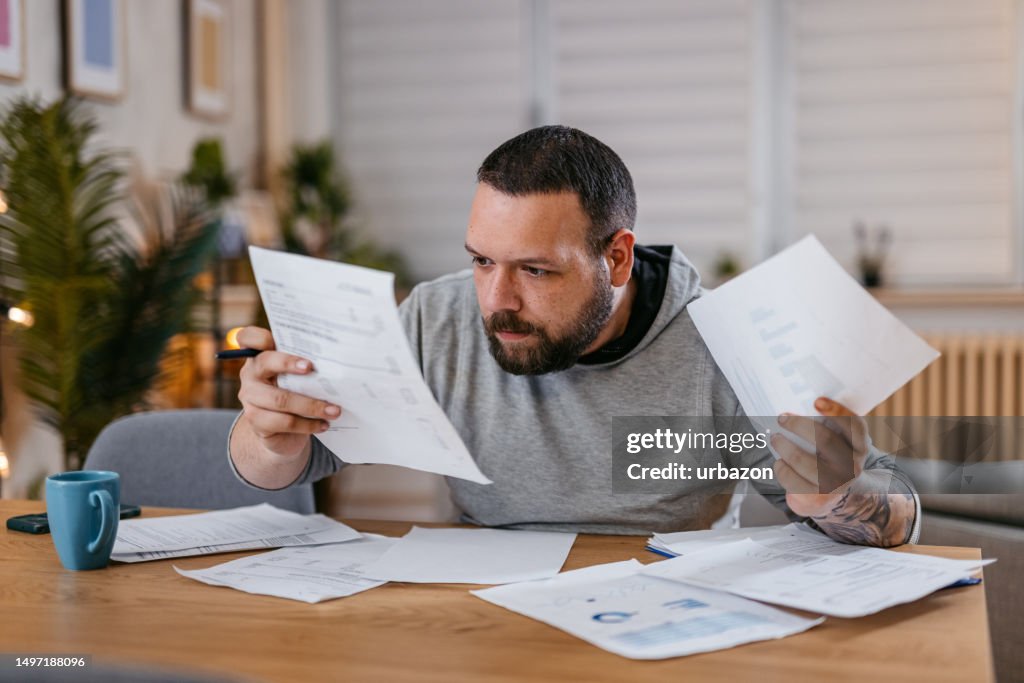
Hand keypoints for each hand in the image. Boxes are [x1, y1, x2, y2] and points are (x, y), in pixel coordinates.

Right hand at [235, 326, 341, 459]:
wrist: (283, 432)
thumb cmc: (296, 394)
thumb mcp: (299, 376)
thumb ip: (306, 364)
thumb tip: (336, 360)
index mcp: (260, 356)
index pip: (248, 337)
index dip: (257, 336)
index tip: (274, 339)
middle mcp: (251, 374)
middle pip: (266, 363)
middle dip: (289, 363)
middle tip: (312, 368)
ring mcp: (250, 398)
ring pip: (280, 399)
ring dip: (311, 405)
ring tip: (334, 410)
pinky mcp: (256, 421)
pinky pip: (283, 422)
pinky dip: (308, 424)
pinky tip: (324, 424)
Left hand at [771, 397, 869, 517]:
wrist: (835, 492)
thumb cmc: (831, 456)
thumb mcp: (841, 441)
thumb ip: (828, 425)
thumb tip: (796, 406)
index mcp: (860, 446)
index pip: (854, 426)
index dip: (837, 411)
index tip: (817, 401)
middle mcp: (852, 465)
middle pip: (824, 439)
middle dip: (798, 425)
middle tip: (781, 417)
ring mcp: (835, 483)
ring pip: (803, 460)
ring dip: (783, 446)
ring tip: (775, 438)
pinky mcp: (817, 496)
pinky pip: (792, 479)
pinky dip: (780, 468)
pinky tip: (778, 462)